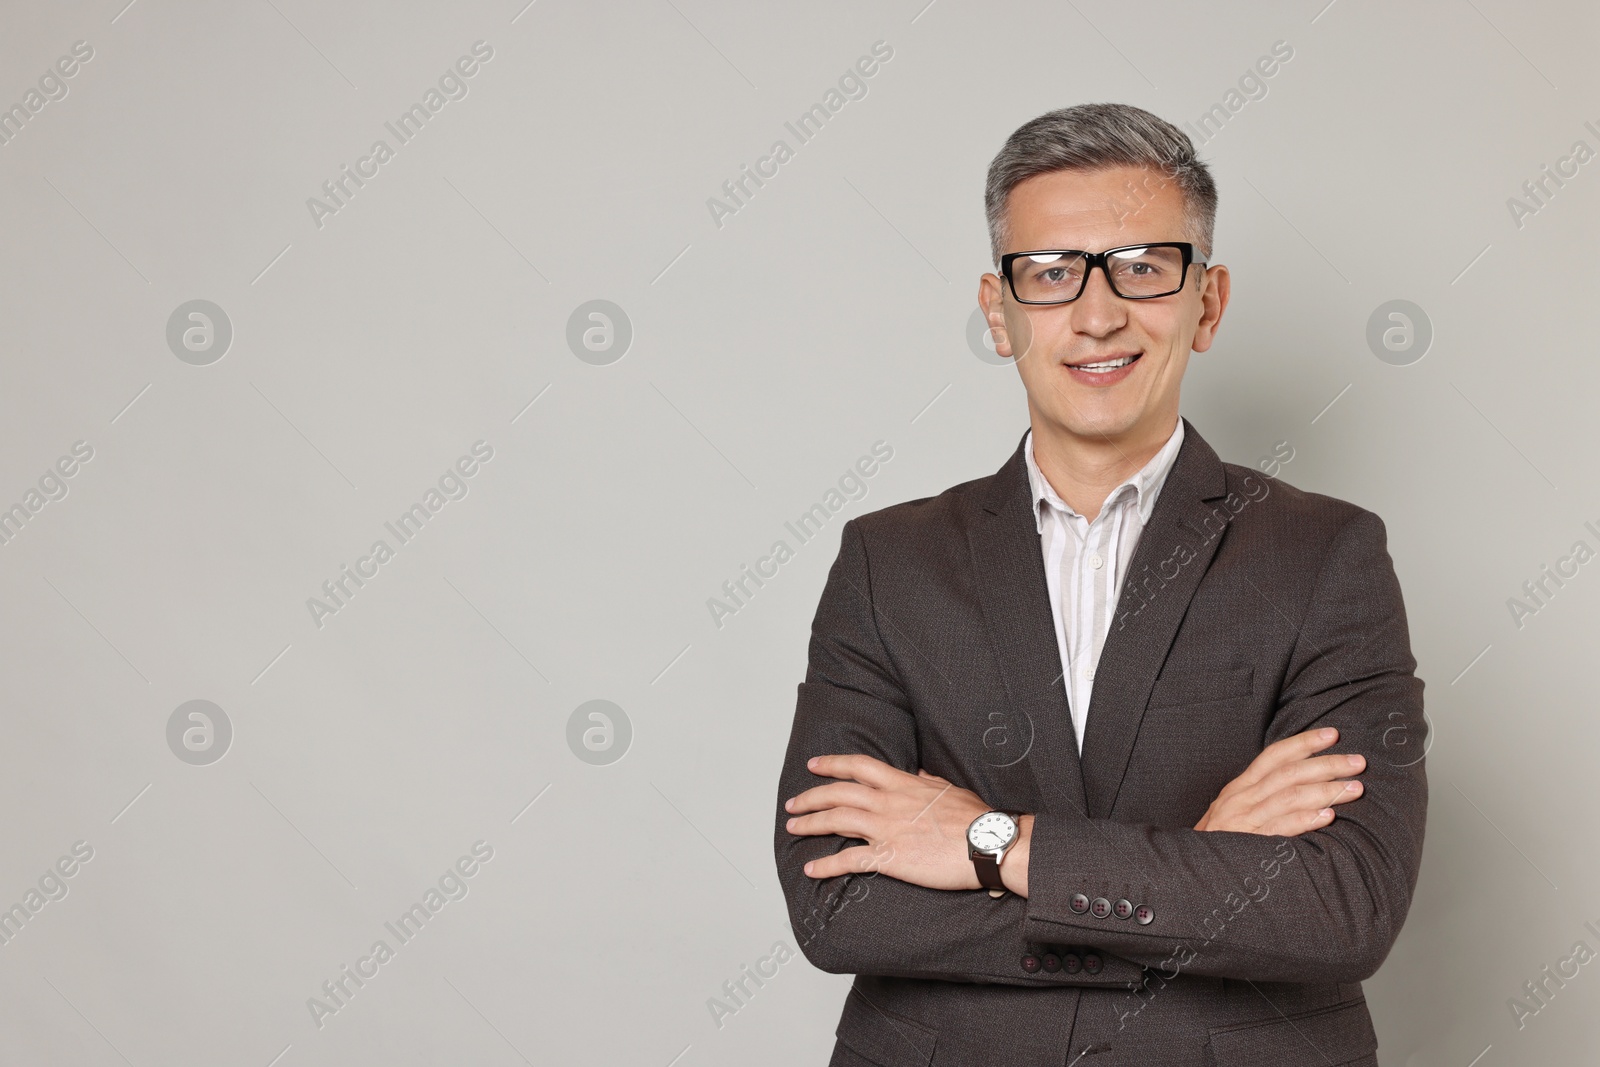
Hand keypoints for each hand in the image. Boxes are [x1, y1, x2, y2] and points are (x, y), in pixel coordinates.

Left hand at [784, 755, 992, 889]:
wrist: (987, 844)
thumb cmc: (975, 818)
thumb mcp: (949, 789)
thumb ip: (926, 781)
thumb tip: (916, 771)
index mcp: (903, 784)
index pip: (859, 767)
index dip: (833, 763)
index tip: (814, 765)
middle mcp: (888, 803)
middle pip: (839, 793)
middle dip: (811, 797)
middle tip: (793, 803)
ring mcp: (887, 829)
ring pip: (836, 820)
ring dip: (810, 824)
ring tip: (793, 828)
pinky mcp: (889, 858)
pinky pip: (849, 860)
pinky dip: (826, 865)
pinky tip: (811, 869)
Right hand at [1194, 727, 1364, 834]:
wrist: (1189, 876)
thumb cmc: (1218, 845)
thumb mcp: (1233, 814)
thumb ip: (1260, 799)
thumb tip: (1299, 787)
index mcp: (1239, 789)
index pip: (1273, 756)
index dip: (1303, 743)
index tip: (1333, 734)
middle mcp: (1240, 799)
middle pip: (1288, 773)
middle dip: (1326, 764)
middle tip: (1358, 763)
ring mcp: (1243, 821)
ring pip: (1289, 796)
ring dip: (1326, 790)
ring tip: (1355, 789)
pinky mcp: (1248, 844)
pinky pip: (1280, 828)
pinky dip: (1304, 819)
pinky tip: (1327, 816)